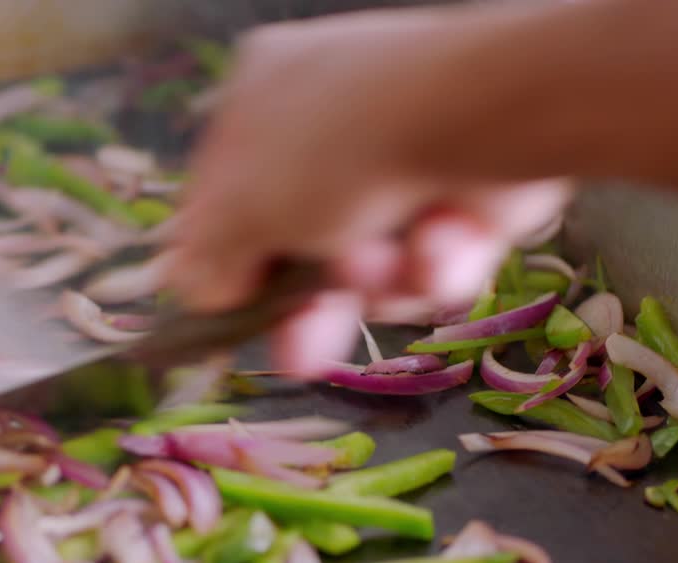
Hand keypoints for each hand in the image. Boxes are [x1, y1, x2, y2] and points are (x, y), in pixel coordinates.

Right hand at [166, 8, 569, 376]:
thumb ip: (208, 260)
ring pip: (372, 261)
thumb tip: (199, 292)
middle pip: (303, 239)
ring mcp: (406, 155)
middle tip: (301, 355)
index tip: (220, 316)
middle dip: (305, 305)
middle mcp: (333, 118)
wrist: (477, 120)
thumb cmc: (332, 151)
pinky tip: (437, 243)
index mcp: (263, 92)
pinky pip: (433, 256)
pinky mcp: (468, 194)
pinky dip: (432, 262)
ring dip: (373, 281)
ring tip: (382, 266)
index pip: (226, 190)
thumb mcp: (240, 210)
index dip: (223, 259)